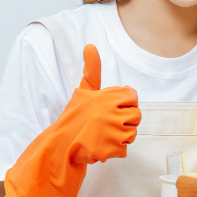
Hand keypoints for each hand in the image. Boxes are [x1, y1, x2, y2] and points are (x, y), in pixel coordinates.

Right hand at [63, 44, 141, 165]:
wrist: (60, 145)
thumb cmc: (74, 117)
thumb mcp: (84, 91)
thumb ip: (92, 70)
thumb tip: (90, 46)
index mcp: (106, 97)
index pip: (132, 96)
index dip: (124, 103)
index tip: (112, 108)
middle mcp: (110, 113)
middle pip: (136, 115)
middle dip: (124, 121)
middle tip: (106, 124)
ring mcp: (112, 132)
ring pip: (132, 133)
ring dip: (120, 136)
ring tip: (103, 135)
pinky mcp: (111, 150)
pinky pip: (125, 149)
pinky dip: (115, 150)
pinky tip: (101, 146)